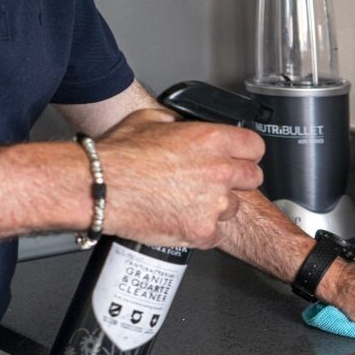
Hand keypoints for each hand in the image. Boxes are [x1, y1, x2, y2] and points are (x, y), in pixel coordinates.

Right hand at [94, 108, 264, 248]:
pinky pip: (215, 234)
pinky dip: (201, 230)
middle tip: (214, 182)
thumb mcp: (151, 120)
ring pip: (234, 208)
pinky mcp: (202, 231)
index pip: (255, 146)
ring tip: (188, 202)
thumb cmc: (119, 156)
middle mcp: (219, 170)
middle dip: (237, 180)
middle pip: (253, 178)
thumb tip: (182, 126)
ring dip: (218, 207)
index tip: (239, 158)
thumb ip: (178, 124)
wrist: (100, 188)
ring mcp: (214, 203)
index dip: (245, 153)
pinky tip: (181, 219)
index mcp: (211, 139)